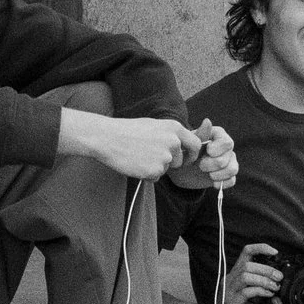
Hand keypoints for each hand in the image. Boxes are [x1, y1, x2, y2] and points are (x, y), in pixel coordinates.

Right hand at [63, 109, 200, 179]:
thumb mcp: (154, 126)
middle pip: (181, 161)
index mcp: (174, 128)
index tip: (186, 159)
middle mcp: (173, 142)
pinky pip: (155, 178)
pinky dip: (146, 174)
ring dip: (156, 168)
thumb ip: (170, 135)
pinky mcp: (155, 170)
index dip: (192, 154)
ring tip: (139, 157)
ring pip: (166, 169)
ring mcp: (165, 157)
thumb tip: (181, 145)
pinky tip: (135, 164)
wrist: (108, 138)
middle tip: (154, 160)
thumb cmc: (127, 131)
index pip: (195, 144)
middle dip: (172, 164)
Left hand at [167, 119, 237, 189]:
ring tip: (207, 174)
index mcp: (219, 136)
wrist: (180, 168)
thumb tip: (207, 121)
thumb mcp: (189, 143)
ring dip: (217, 174)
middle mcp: (227, 147)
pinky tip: (212, 182)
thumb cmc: (184, 152)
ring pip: (233, 169)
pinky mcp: (227, 175)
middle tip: (200, 166)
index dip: (217, 150)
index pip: (227, 143)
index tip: (206, 152)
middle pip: (227, 158)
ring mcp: (229, 161)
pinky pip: (232, 180)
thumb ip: (200, 134)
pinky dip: (221, 183)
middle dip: (212, 164)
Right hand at [210, 243, 280, 303]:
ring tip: (275, 287)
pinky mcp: (231, 302)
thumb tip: (278, 279)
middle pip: (248, 265)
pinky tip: (268, 294)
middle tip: (279, 277)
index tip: (275, 252)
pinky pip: (246, 292)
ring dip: (264, 280)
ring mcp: (229, 290)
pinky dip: (260, 291)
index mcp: (236, 273)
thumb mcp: (251, 294)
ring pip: (246, 276)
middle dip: (267, 269)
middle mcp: (230, 278)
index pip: (246, 252)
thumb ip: (260, 284)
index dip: (260, 248)